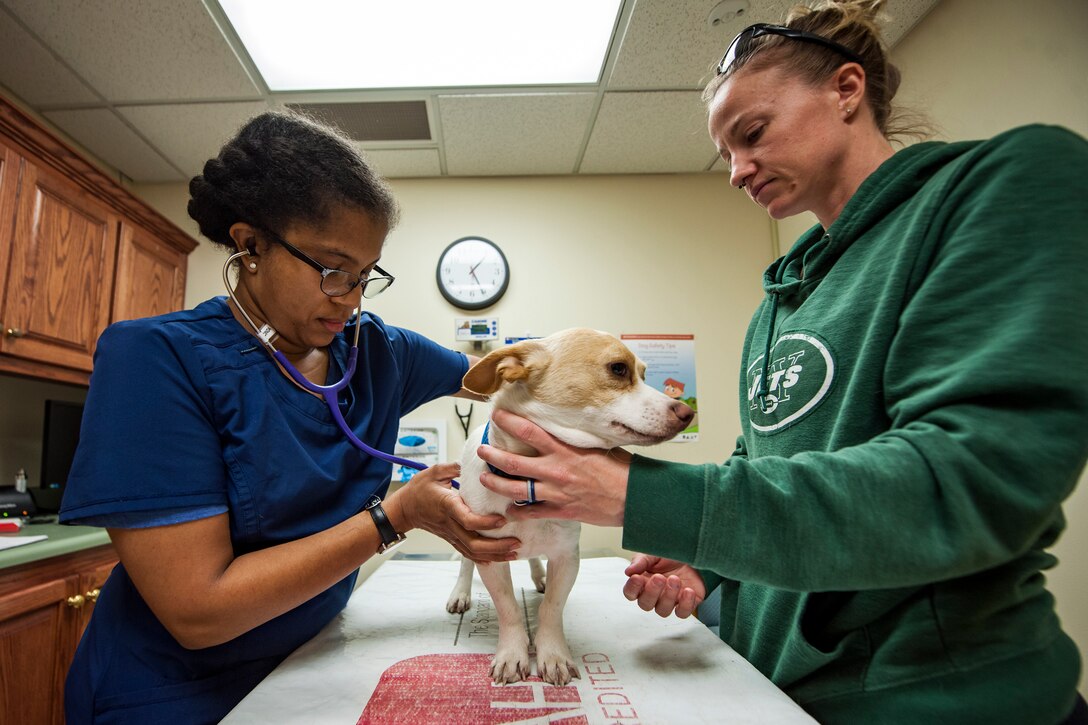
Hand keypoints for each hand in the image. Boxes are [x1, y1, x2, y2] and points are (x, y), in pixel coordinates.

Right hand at [388, 462, 518, 562]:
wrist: (403, 509)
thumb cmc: (418, 490)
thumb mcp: (435, 472)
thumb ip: (455, 467)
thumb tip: (475, 461)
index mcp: (447, 506)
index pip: (468, 520)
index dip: (486, 523)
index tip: (503, 520)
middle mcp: (450, 524)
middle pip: (474, 543)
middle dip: (497, 546)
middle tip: (516, 542)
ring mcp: (451, 534)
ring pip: (473, 552)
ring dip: (495, 554)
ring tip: (514, 553)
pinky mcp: (452, 539)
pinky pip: (468, 553)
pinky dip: (483, 559)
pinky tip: (497, 560)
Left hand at [476, 408, 631, 526]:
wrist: (634, 498)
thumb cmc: (621, 471)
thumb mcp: (598, 447)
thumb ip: (578, 441)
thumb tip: (568, 430)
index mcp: (565, 449)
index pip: (529, 431)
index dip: (508, 422)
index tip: (496, 415)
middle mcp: (556, 469)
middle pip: (513, 461)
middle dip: (492, 456)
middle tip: (481, 451)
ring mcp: (556, 492)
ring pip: (516, 489)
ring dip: (496, 484)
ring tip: (485, 479)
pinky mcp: (561, 511)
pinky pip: (532, 513)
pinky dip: (518, 512)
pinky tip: (509, 511)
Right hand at [623, 555, 705, 618]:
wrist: (693, 553)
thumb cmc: (670, 555)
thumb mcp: (653, 554)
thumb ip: (641, 561)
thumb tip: (628, 572)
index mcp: (643, 582)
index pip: (630, 593)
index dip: (632, 588)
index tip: (637, 578)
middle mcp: (654, 595)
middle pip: (645, 604)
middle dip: (652, 592)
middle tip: (659, 577)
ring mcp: (670, 601)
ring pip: (663, 610)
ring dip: (668, 597)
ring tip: (675, 580)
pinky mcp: (685, 604)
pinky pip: (682, 613)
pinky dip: (685, 604)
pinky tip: (688, 591)